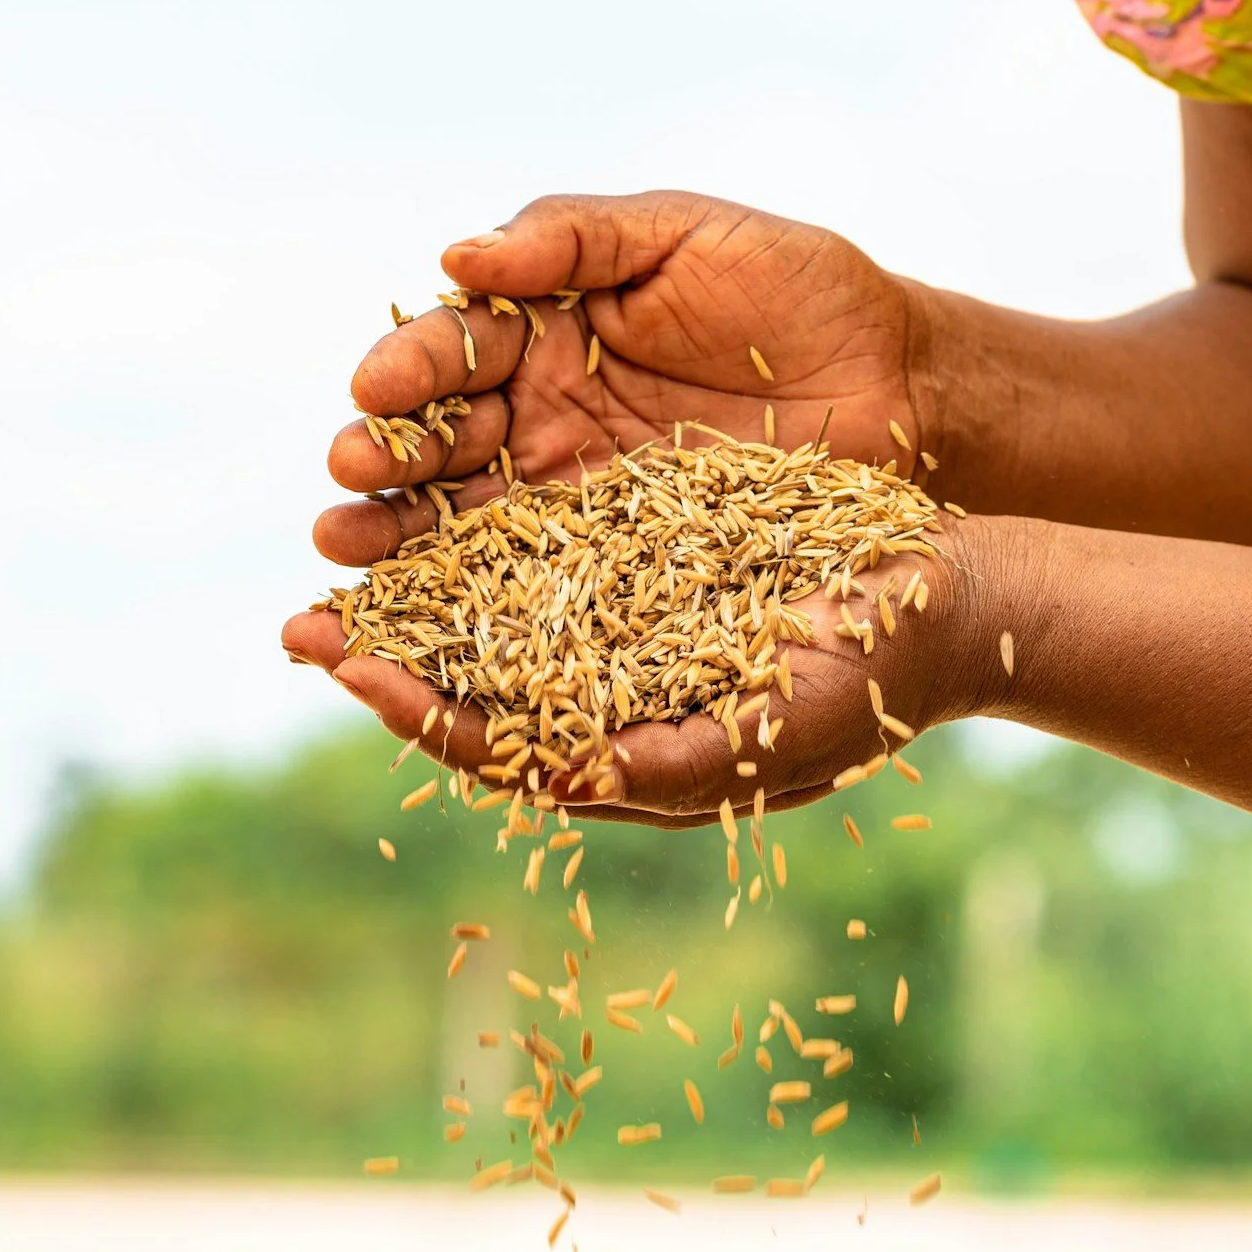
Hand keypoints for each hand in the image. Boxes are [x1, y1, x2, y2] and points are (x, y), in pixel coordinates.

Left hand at [282, 516, 1006, 827]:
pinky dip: (480, 515)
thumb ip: (680, 760)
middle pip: (471, 684)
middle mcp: (604, 695)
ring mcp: (617, 625)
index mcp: (625, 755)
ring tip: (346, 538)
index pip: (499, 748)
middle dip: (388, 654)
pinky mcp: (636, 554)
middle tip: (302, 624)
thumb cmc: (879, 673)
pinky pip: (538, 541)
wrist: (949, 593)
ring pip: (491, 610)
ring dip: (417, 578)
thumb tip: (577, 780)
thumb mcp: (787, 722)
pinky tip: (435, 472)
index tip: (355, 672)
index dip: (424, 714)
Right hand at [310, 191, 930, 566]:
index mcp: (544, 333)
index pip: (455, 351)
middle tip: (348, 471)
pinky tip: (419, 621)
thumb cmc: (801, 291)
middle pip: (438, 444)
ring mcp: (573, 501)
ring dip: (395, 536)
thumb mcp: (688, 235)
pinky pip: (533, 590)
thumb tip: (455, 256)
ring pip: (462, 523)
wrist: (903, 387)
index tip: (378, 388)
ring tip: (347, 548)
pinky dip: (472, 606)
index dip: (412, 369)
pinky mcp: (617, 570)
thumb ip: (574, 238)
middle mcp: (540, 419)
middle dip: (382, 458)